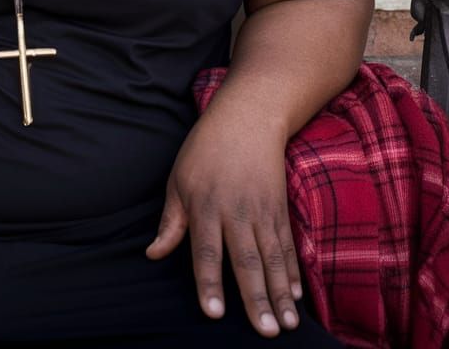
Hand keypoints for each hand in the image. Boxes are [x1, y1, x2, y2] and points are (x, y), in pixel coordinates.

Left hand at [144, 104, 301, 337]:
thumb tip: (153, 254)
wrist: (246, 120)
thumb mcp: (178, 180)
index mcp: (205, 205)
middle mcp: (235, 211)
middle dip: (256, 298)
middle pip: (246, 260)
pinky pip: (287, 246)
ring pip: (272, 258)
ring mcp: (261, 211)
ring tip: (287, 325)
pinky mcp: (279, 209)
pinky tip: (295, 297)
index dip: (209, 282)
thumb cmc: (203, 151)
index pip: (206, 250)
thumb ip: (171, 222)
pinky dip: (291, 272)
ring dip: (279, 294)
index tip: (214, 313)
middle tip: (266, 332)